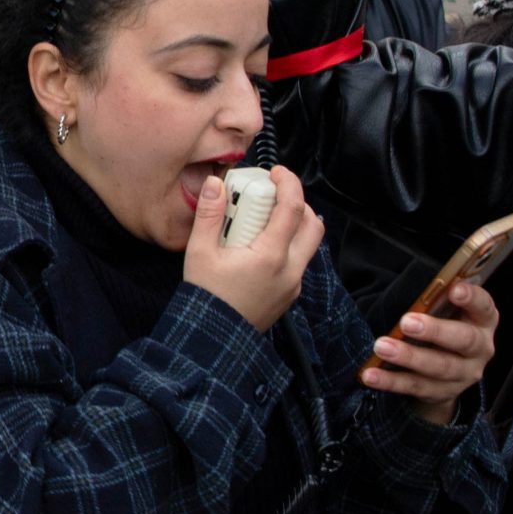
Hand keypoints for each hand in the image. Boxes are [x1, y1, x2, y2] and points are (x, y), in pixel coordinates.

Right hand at [181, 165, 323, 332]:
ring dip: (295, 225)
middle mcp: (290, 270)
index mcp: (271, 256)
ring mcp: (293, 285)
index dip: (288, 183)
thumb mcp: (200, 253)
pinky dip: (289, 245)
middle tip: (275, 195)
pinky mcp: (289, 295)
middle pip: (312, 225)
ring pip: (309, 245)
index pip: (292, 208)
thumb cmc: (206, 298)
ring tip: (266, 220)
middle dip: (298, 203)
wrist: (214, 341)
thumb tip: (217, 185)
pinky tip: (262, 245)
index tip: (276, 172)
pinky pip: (299, 262)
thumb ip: (210, 215)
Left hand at [362, 281, 499, 424]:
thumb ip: (437, 303)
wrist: (450, 371)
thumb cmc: (446, 326)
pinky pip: (416, 387)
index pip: (483, 306)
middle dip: (434, 331)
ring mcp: (464, 374)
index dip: (471, 297)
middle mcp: (480, 348)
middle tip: (406, 322)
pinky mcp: (443, 393)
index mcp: (483, 320)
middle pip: (463, 340)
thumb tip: (413, 295)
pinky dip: (391, 381)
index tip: (454, 289)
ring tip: (381, 347)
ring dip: (408, 357)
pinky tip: (371, 374)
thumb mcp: (448, 312)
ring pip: (438, 367)